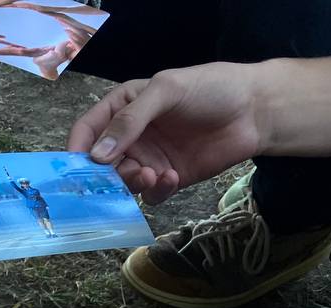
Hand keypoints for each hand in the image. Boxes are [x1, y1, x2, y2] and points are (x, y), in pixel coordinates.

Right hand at [67, 62, 264, 203]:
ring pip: (123, 184)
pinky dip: (156, 192)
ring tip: (152, 176)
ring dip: (132, 184)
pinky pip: (149, 196)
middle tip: (123, 176)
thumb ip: (130, 121)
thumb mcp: (166, 92)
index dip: (77, 150)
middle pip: (100, 165)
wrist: (253, 110)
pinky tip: (172, 177)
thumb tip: (97, 155)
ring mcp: (148, 159)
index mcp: (123, 108)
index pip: (88, 131)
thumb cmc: (210, 88)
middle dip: (106, 176)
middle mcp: (131, 137)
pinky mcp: (167, 180)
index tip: (76, 169)